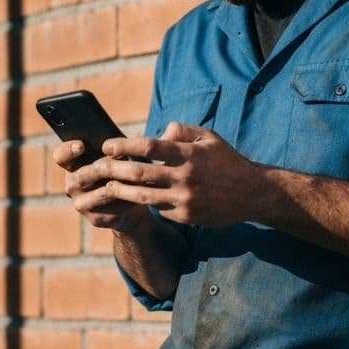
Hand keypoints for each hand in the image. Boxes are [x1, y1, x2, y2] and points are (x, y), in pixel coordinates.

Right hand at [52, 140, 151, 232]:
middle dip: (102, 167)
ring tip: (136, 174)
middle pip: (81, 176)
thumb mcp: (116, 155)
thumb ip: (112, 150)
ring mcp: (81, 204)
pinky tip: (138, 191)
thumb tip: (119, 145)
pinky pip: (114, 207)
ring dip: (120, 182)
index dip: (68, 151)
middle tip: (118, 161)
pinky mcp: (96, 218)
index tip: (81, 146)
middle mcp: (72, 185)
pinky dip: (128, 197)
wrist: (131, 199)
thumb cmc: (121, 169)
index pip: (61, 156)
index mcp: (71, 165)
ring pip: (102, 191)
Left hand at [95, 122, 260, 227]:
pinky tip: (127, 199)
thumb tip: (157, 133)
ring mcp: (184, 199)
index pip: (149, 147)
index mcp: (189, 154)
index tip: (107, 145)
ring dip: (119, 190)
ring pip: (142, 195)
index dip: (125, 145)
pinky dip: (142, 203)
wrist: (252, 194)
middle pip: (139, 173)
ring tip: (104, 185)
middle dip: (113, 169)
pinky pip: (157, 208)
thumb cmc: (227, 161)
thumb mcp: (208, 138)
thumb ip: (181, 131)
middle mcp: (185, 177)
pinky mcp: (185, 216)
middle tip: (96, 166)